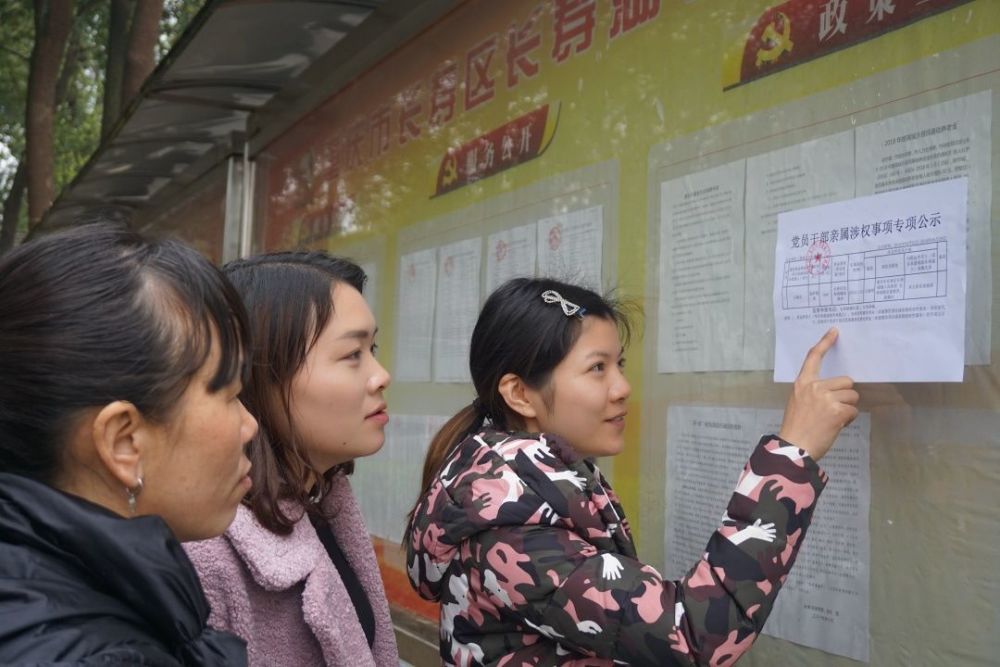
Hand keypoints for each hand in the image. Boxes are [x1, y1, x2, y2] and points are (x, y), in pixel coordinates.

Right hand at [778, 327, 858, 460]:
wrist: (794, 446)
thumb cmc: (796, 427)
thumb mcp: (797, 402)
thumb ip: (812, 392)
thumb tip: (834, 390)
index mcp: (802, 384)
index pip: (813, 358)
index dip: (825, 343)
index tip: (834, 331)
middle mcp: (814, 387)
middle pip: (845, 381)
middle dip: (845, 395)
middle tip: (835, 409)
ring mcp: (826, 398)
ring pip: (852, 396)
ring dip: (848, 407)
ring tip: (834, 419)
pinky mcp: (837, 411)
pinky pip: (853, 410)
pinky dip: (848, 419)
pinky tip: (837, 425)